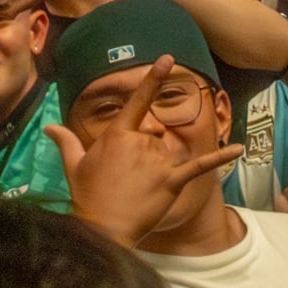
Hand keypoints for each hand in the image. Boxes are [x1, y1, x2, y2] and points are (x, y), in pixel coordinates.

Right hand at [43, 57, 241, 245]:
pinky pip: (200, 166)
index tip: (168, 59)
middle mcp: (140, 142)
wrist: (102, 228)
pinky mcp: (173, 180)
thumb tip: (49, 127)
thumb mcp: (74, 166)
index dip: (153, 78)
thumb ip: (66, 142)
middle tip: (127, 183)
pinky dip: (221, 157)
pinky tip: (238, 148)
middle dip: (144, 157)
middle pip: (153, 137)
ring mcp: (158, 161)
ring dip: (158, 170)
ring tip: (139, 193)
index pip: (138, 101)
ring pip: (167, 154)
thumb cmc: (87, 198)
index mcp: (117, 135)